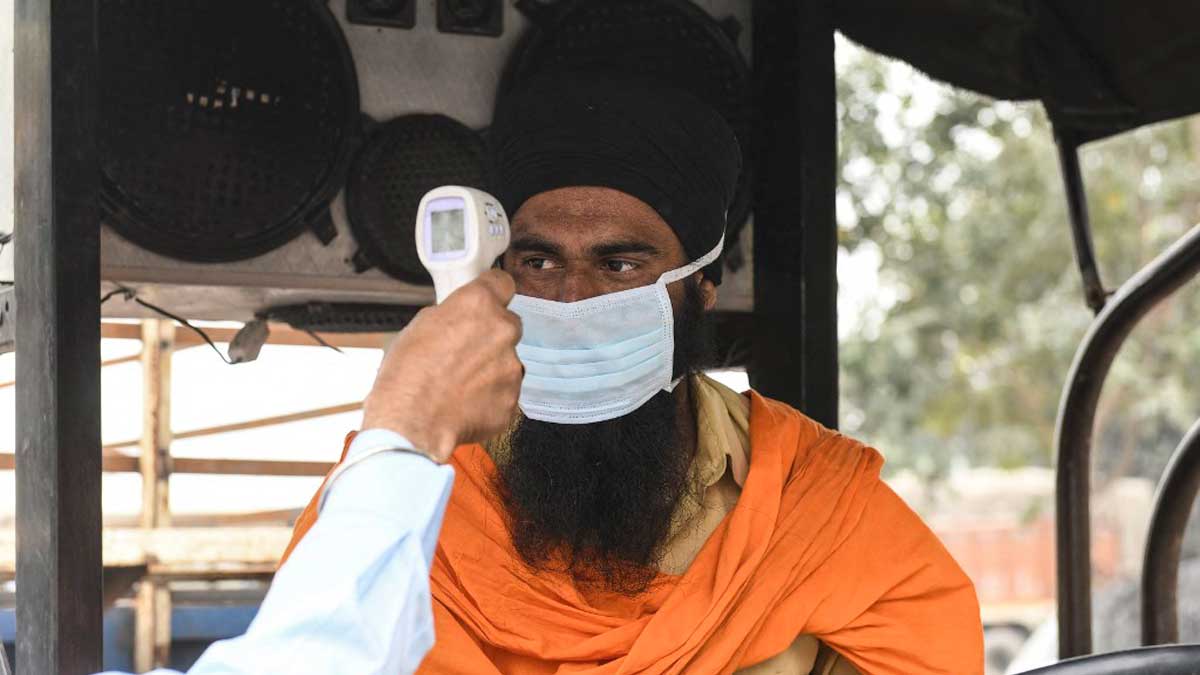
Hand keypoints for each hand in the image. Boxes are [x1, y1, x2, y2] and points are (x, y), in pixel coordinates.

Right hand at [361, 270, 522, 462]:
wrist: (411, 424)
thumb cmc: (406, 375)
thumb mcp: (419, 327)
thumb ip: (451, 316)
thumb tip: (460, 319)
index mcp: (478, 305)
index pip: (502, 283)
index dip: (493, 292)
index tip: (490, 299)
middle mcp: (502, 331)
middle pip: (508, 324)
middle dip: (491, 335)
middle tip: (464, 352)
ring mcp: (511, 367)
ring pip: (506, 361)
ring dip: (490, 369)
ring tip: (459, 385)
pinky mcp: (512, 398)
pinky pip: (504, 391)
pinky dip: (489, 396)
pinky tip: (465, 404)